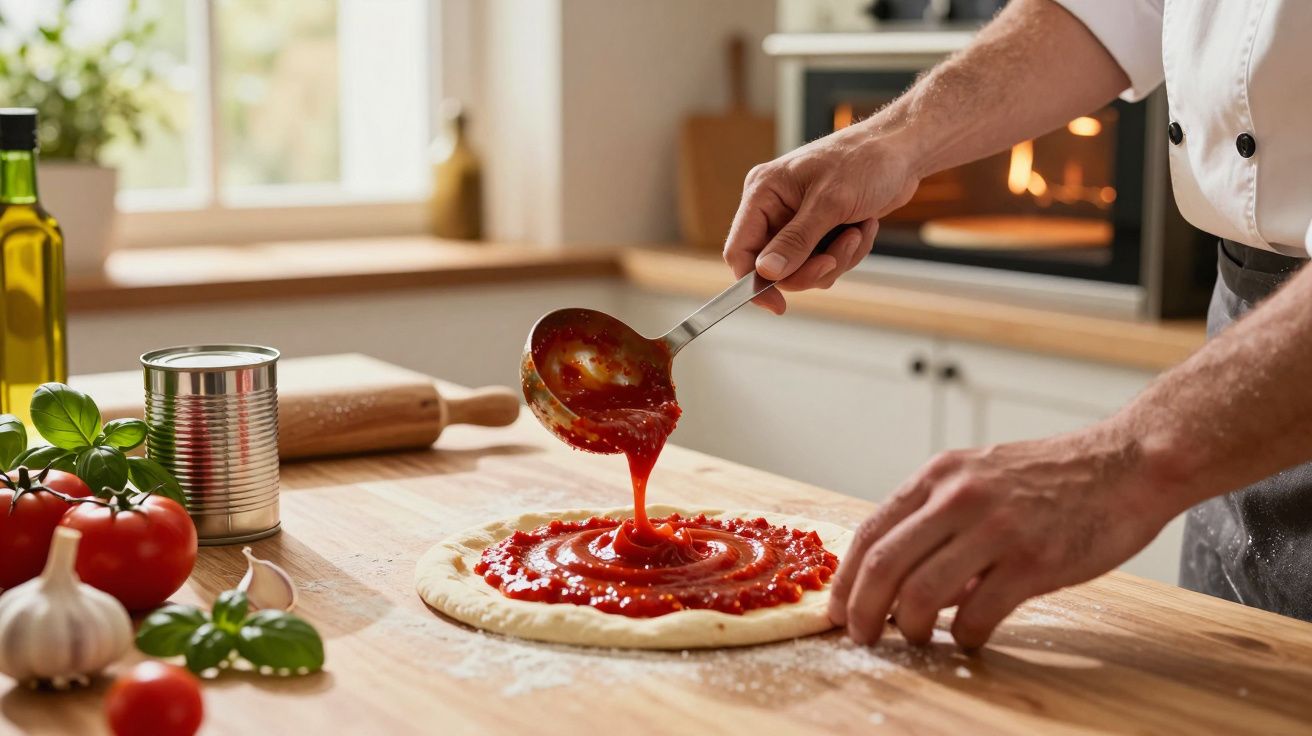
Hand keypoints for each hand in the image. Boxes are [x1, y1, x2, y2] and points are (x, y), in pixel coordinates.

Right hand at [722, 122, 920, 313]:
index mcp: (763, 192)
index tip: (776, 305)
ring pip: (803, 269)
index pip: (739, 249)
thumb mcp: (830, 202)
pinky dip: (848, 252)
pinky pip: (825, 262)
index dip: (752, 282)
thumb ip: (796, 240)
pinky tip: (863, 227)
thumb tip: (766, 272)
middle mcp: (775, 209)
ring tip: (857, 231)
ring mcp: (797, 221)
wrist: (902, 151)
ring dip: (836, 259)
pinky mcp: (820, 230)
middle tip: (835, 259)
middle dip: (810, 268)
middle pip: (774, 268)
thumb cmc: (864, 160)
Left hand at [828, 425, 1176, 647]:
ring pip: (920, 593)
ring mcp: (995, 528)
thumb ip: (939, 521)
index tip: (839, 609)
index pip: (870, 531)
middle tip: (861, 637)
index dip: (846, 578)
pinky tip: (968, 637)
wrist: (1128, 464)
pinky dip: (963, 636)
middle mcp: (958, 497)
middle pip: (883, 564)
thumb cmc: (1055, 478)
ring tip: (916, 638)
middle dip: (862, 611)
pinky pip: (976, 614)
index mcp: (939, 475)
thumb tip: (904, 580)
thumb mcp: (982, 478)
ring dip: (909, 628)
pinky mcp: (1032, 561)